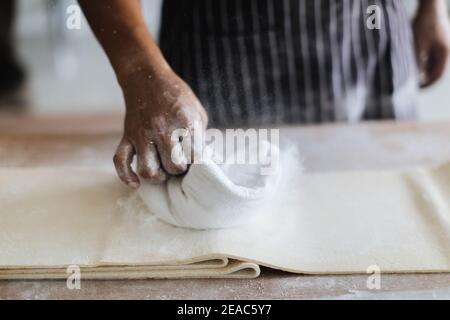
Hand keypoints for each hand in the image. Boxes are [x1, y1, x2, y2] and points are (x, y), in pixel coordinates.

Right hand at [114, 67, 207, 187]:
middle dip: (179, 170)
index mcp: (185, 122)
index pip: (195, 158)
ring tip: (163, 171)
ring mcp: (142, 134)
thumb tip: (206, 162)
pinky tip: (136, 184)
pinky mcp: (127, 136)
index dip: (198, 163)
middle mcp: (163, 129)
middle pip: (174, 167)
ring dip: (158, 177)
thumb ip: (201, 137)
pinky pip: (121, 162)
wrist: (146, 77)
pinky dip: (127, 176)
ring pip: (148, 170)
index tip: (196, 159)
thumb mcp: (197, 112)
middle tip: (180, 163)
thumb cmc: (177, 97)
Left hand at [413, 1, 449, 87]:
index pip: (437, 75)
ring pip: (430, 64)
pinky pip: (428, 56)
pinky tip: (409, 64)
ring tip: (407, 76)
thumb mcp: (416, 44)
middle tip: (408, 85)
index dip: (426, 85)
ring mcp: (441, 46)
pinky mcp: (436, 41)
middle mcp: (445, 51)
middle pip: (434, 71)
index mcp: (444, 53)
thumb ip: (414, 61)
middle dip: (422, 79)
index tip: (414, 91)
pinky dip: (419, 62)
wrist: (429, 5)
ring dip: (420, 70)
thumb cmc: (424, 23)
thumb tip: (410, 77)